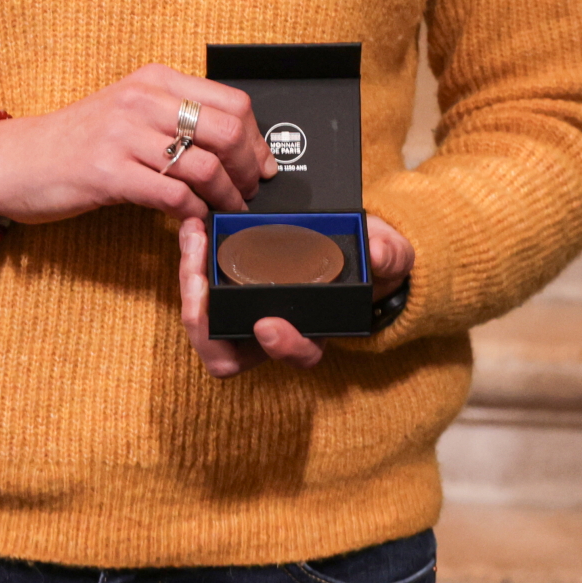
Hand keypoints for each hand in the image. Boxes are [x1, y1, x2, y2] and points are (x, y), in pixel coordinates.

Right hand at [0, 64, 274, 227]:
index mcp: (154, 80)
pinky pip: (172, 193)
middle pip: (227, 131)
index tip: (263, 165)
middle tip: (249, 192)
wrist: (14, 161)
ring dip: (226, 195)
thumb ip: (178, 120)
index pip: (232, 102)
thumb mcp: (130, 113)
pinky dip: (193, 211)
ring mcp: (123, 134)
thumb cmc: (77, 142)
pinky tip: (194, 218)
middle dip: (248, 168)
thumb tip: (240, 146)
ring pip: (204, 165)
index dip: (256, 139)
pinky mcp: (107, 172)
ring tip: (226, 209)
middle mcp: (141, 100)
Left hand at [176, 211, 412, 377]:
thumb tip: (378, 252)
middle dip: (204, 317)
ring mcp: (250, 313)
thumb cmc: (369, 257)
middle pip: (227, 352)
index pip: (296, 353)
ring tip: (194, 238)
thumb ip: (389, 254)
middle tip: (200, 275)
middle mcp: (277, 330)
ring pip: (205, 322)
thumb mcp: (390, 254)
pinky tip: (196, 228)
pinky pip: (201, 290)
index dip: (281, 346)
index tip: (268, 323)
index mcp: (316, 332)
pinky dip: (193, 262)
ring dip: (191, 285)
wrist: (353, 240)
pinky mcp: (230, 288)